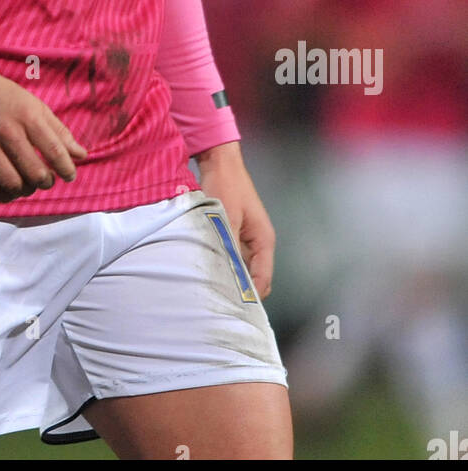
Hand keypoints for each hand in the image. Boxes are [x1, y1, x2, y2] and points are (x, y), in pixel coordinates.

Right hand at [0, 54, 87, 203]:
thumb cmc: (7, 99)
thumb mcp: (35, 107)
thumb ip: (59, 132)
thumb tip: (82, 156)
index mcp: (27, 115)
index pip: (54, 150)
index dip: (66, 169)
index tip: (69, 176)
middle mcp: (6, 130)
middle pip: (35, 172)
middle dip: (46, 182)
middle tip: (46, 180)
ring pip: (12, 184)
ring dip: (25, 191)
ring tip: (28, 185)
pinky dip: (4, 195)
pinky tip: (10, 188)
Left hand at [196, 142, 275, 298]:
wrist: (218, 161)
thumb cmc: (225, 186)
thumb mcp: (226, 219)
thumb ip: (228, 248)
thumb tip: (227, 276)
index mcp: (264, 241)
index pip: (263, 281)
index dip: (249, 297)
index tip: (232, 308)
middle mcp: (258, 243)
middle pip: (253, 278)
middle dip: (238, 289)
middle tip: (217, 301)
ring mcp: (246, 239)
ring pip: (241, 269)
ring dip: (228, 276)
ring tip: (210, 288)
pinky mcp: (233, 234)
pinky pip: (230, 257)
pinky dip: (222, 264)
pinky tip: (206, 268)